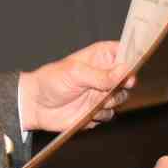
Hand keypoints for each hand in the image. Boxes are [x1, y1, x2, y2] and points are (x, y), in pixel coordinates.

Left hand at [19, 41, 135, 131]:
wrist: (36, 105)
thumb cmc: (51, 81)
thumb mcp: (76, 73)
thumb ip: (102, 75)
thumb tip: (126, 71)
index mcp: (101, 57)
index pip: (125, 52)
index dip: (132, 61)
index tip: (129, 72)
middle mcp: (105, 74)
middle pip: (128, 79)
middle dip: (122, 86)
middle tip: (110, 90)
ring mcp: (102, 93)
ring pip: (121, 98)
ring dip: (111, 102)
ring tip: (96, 102)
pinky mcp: (97, 111)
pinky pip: (110, 115)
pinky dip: (101, 115)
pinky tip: (87, 112)